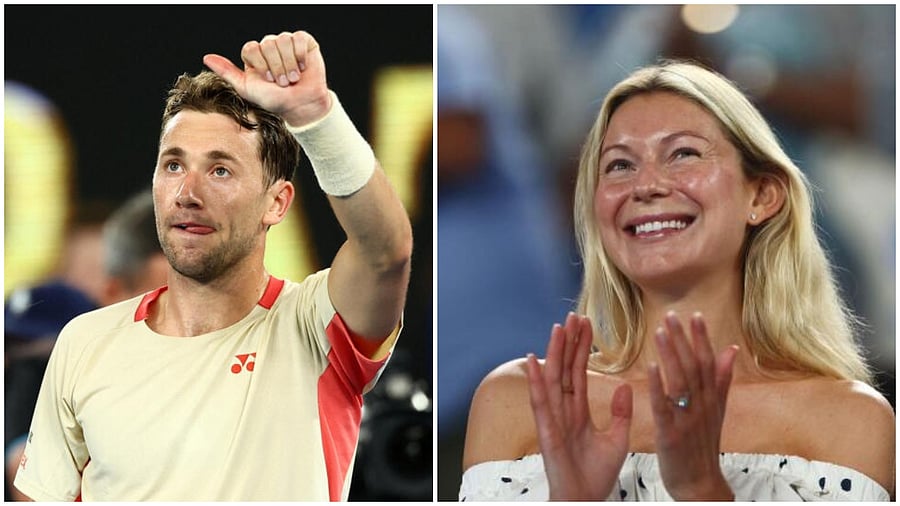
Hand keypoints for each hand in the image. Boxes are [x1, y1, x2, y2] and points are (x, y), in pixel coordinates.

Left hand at [203, 30, 330, 126]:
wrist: (301, 106)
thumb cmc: (275, 100)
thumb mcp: (247, 88)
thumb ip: (227, 72)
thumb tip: (206, 57)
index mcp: (255, 55)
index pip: (251, 47)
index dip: (260, 64)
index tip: (268, 80)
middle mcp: (270, 47)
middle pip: (268, 44)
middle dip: (276, 66)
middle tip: (282, 82)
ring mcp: (287, 43)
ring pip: (283, 40)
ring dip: (289, 63)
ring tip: (293, 78)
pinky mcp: (304, 43)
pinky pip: (298, 38)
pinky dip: (300, 55)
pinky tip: (302, 67)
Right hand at [525, 312, 632, 500]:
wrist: (585, 499)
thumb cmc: (596, 475)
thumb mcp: (616, 439)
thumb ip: (620, 413)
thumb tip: (626, 386)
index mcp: (577, 411)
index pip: (579, 372)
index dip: (582, 348)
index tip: (586, 324)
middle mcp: (562, 410)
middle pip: (565, 369)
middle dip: (569, 343)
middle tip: (573, 316)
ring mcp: (553, 419)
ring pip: (552, 379)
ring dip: (554, 353)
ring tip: (558, 327)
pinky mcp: (547, 431)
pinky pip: (540, 401)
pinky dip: (536, 380)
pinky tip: (533, 359)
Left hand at [647, 311, 738, 499]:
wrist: (700, 484)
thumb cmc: (704, 445)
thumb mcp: (718, 411)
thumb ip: (722, 380)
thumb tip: (731, 349)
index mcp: (713, 399)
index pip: (708, 362)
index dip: (702, 338)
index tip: (695, 315)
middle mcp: (703, 406)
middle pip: (694, 367)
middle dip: (683, 340)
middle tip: (671, 314)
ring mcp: (687, 420)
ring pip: (680, 382)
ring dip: (670, 355)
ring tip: (660, 332)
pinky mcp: (670, 434)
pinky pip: (663, 407)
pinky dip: (658, 385)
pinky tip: (650, 366)